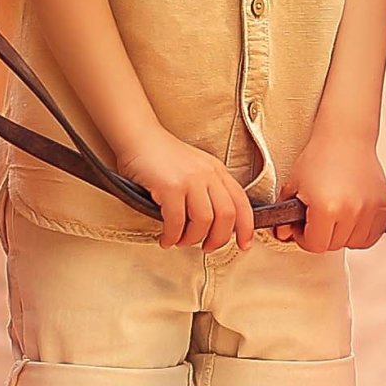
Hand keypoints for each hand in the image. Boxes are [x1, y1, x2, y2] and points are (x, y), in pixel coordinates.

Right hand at [126, 130, 254, 253]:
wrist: (139, 138)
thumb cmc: (163, 158)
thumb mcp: (196, 169)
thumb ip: (208, 190)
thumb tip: (214, 226)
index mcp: (218, 171)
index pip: (241, 202)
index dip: (247, 227)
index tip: (244, 244)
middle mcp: (208, 174)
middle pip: (227, 216)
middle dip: (218, 239)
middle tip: (206, 247)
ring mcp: (190, 179)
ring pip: (204, 221)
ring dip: (193, 239)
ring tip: (181, 241)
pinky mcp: (170, 186)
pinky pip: (177, 221)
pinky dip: (172, 236)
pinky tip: (166, 238)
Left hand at [291, 130, 385, 256]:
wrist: (345, 136)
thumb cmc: (318, 157)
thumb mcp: (293, 185)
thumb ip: (285, 216)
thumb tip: (284, 235)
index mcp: (327, 208)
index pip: (315, 245)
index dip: (304, 238)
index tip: (302, 226)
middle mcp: (351, 211)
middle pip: (334, 245)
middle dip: (321, 235)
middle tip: (316, 218)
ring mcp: (370, 208)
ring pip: (354, 242)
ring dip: (342, 235)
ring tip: (334, 217)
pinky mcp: (383, 203)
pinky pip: (373, 234)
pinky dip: (362, 232)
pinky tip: (351, 219)